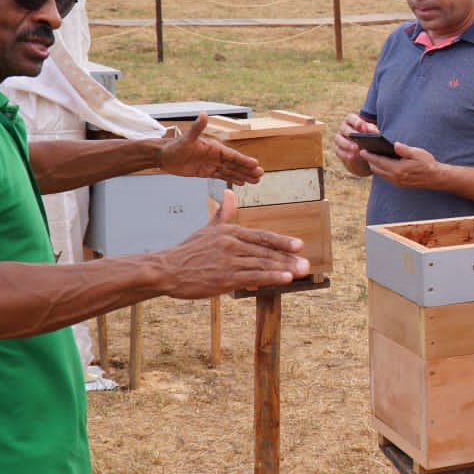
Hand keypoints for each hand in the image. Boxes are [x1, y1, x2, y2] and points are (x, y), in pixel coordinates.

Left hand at [158, 113, 263, 184]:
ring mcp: (212, 164)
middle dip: (248, 169)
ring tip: (256, 181)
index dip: (244, 160)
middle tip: (261, 175)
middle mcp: (215, 155)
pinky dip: (233, 179)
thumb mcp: (186, 138)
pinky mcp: (207, 172)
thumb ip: (197, 128)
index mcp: (214, 147)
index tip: (255, 164)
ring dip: (243, 175)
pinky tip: (242, 183)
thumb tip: (203, 114)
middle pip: (235, 164)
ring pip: (231, 171)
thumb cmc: (175, 146)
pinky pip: (223, 176)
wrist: (164, 156)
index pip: (232, 155)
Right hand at [161, 192, 307, 297]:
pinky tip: (284, 279)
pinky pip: (252, 276)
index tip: (299, 245)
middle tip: (306, 264)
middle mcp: (232, 244)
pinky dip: (270, 277)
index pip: (261, 236)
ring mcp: (229, 260)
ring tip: (301, 272)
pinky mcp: (224, 277)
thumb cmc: (188, 251)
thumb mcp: (207, 229)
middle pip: (266, 251)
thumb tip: (231, 193)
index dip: (281, 241)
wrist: (166, 269)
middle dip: (288, 258)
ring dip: (284, 268)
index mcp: (230, 232)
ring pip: (262, 263)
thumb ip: (223, 213)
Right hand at [333, 112, 376, 175]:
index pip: (350, 118)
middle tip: (359, 138)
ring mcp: (339, 139)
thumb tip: (375, 132)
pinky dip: (345, 154)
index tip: (361, 126)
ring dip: (347, 144)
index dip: (355, 121)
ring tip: (356, 149)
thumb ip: (372, 131)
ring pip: (339, 139)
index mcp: (351, 121)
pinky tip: (352, 157)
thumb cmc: (368, 140)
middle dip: (351, 133)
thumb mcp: (371, 134)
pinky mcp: (338, 150)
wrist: (363, 156)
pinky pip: (339, 151)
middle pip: (344, 128)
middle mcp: (343, 129)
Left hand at [363, 140, 445, 189]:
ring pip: (380, 174)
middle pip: (376, 169)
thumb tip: (394, 144)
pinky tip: (381, 164)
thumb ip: (404, 149)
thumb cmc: (427, 164)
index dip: (369, 156)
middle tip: (365, 152)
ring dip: (375, 166)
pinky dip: (381, 170)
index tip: (362, 150)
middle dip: (369, 161)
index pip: (379, 161)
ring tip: (371, 158)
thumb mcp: (417, 153)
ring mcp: (397, 182)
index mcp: (398, 169)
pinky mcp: (399, 184)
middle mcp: (395, 177)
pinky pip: (385, 177)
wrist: (435, 178)